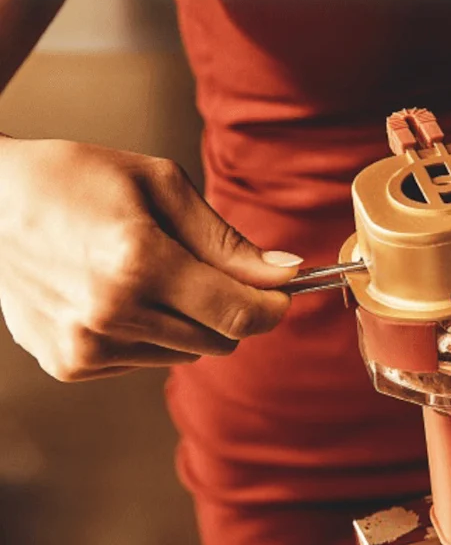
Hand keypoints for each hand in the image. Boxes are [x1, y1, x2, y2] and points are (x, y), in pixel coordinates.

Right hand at [0, 137, 301, 380]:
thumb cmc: (76, 179)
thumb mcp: (157, 184)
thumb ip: (225, 241)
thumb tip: (285, 276)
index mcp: (138, 260)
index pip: (238, 313)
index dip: (271, 308)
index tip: (281, 296)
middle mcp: (112, 312)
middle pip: (219, 341)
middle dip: (226, 311)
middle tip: (203, 273)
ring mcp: (88, 345)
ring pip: (184, 355)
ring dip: (182, 322)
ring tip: (138, 276)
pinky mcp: (71, 364)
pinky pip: (143, 362)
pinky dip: (143, 335)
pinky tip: (106, 296)